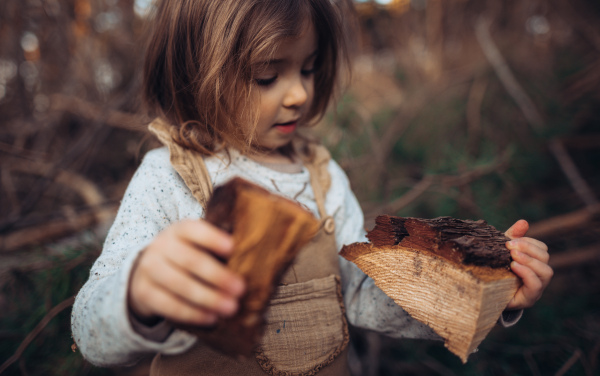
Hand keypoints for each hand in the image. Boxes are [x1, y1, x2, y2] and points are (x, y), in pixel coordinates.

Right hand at [128, 220, 245, 325]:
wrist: (147, 271)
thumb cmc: (187, 256)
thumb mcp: (197, 245)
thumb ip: (219, 250)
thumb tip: (253, 260)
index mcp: (179, 230)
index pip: (194, 229)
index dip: (213, 238)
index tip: (233, 247)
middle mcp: (161, 245)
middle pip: (189, 260)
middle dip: (217, 276)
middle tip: (241, 289)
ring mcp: (149, 269)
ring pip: (179, 284)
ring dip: (207, 298)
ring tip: (230, 308)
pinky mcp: (144, 292)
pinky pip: (168, 305)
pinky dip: (191, 313)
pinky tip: (210, 318)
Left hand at [504, 219, 552, 309]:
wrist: (485, 294)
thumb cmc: (497, 270)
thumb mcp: (502, 251)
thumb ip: (513, 237)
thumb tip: (523, 222)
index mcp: (535, 261)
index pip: (541, 248)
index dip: (529, 242)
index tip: (510, 240)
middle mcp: (540, 274)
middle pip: (545, 258)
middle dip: (528, 249)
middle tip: (510, 246)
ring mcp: (537, 287)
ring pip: (546, 271)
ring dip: (529, 261)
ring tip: (513, 256)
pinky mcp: (529, 298)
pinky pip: (536, 285)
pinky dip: (527, 273)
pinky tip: (514, 266)